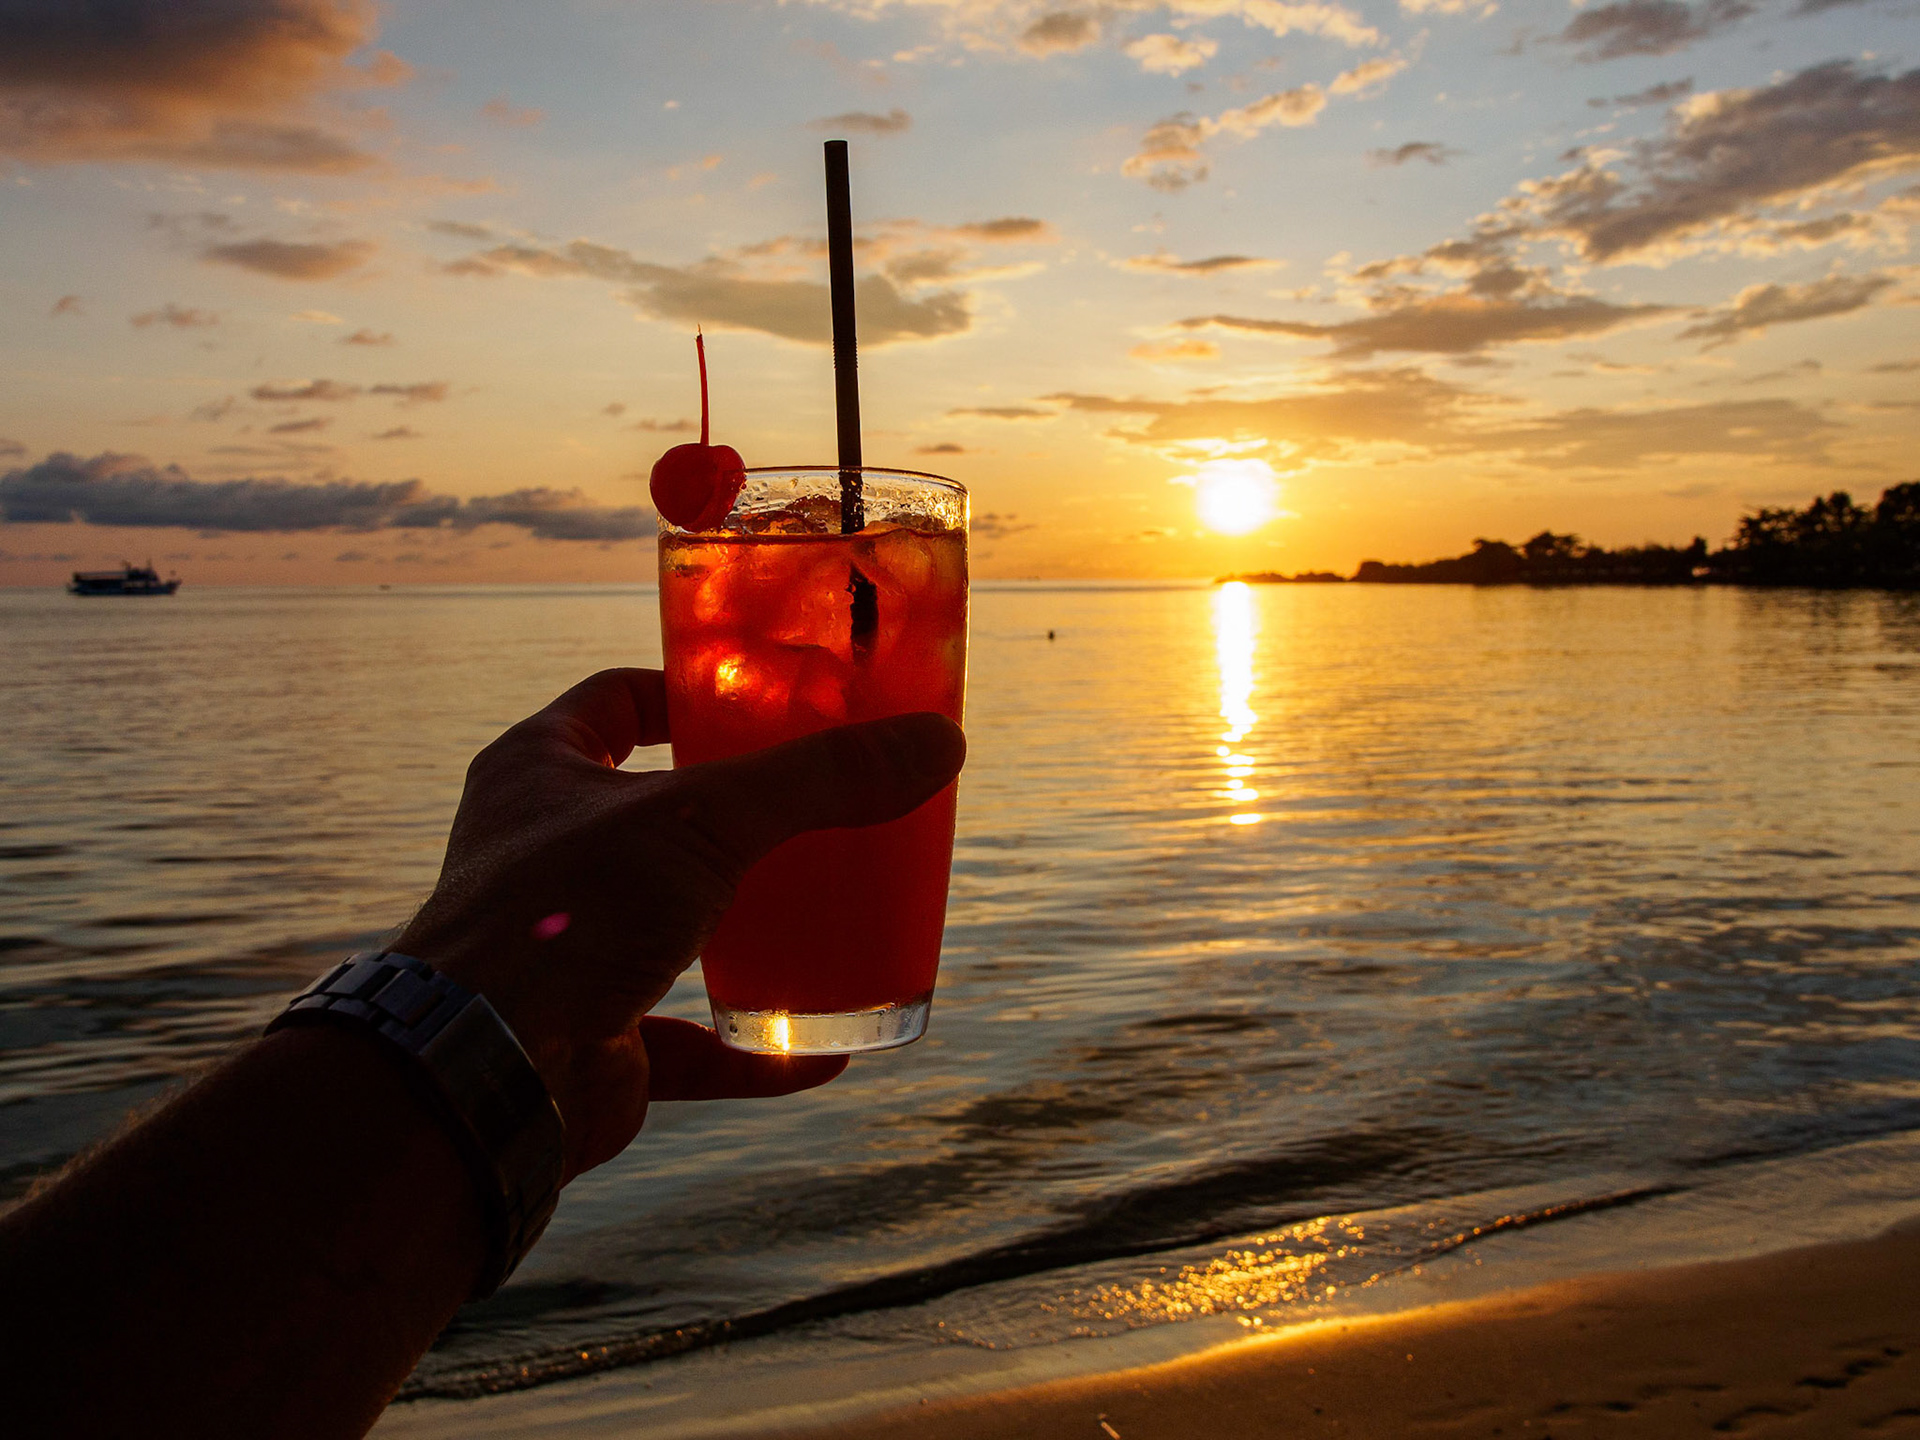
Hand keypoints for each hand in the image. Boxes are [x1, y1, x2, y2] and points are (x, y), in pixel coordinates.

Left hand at [396, 668, 964, 1181]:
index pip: (613, 702)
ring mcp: (564, 951)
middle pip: (650, 815)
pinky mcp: (593, 1039)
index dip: (684, 691)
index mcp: (539, 774)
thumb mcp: (706, 821)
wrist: (486, 1073)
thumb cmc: (569, 911)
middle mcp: (542, 856)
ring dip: (740, 928)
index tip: (761, 699)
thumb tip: (940, 743)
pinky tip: (822, 1053)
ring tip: (827, 914)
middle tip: (820, 807)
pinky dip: (751, 1049)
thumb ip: (820, 779)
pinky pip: (684, 1043)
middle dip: (731, 817)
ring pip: (666, 927)